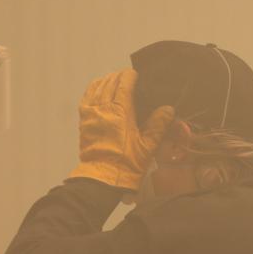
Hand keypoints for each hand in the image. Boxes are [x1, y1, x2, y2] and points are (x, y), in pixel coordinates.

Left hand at [68, 69, 175, 190]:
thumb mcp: (147, 146)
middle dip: (119, 77)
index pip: (124, 84)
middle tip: (128, 77)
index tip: (136, 75)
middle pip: (110, 83)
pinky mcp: (84, 121)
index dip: (130, 76)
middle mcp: (104, 109)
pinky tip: (99, 88)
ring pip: (97, 87)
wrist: (103, 178)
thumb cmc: (126, 164)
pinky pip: (87, 98)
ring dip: (107, 81)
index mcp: (120, 113)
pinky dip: (93, 89)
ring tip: (115, 80)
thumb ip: (158, 125)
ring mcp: (91, 114)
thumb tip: (168, 109)